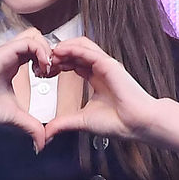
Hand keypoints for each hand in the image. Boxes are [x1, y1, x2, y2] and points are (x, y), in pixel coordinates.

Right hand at [0, 29, 54, 150]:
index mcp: (12, 66)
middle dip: (50, 53)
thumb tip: (42, 143)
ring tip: (47, 68)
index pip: (36, 52)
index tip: (51, 77)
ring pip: (35, 36)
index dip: (48, 61)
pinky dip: (40, 51)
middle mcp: (10, 57)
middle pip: (37, 40)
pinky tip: (41, 67)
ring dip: (46, 50)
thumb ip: (32, 127)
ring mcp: (7, 52)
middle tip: (52, 71)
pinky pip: (29, 41)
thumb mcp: (17, 118)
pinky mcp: (4, 51)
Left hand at [42, 36, 166, 140]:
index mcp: (96, 79)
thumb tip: (46, 133)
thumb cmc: (117, 122)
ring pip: (81, 46)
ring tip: (48, 55)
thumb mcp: (81, 121)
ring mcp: (105, 65)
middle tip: (41, 63)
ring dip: (63, 48)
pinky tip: (59, 51)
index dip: (57, 65)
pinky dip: (72, 48)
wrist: (137, 124)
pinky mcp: (109, 64)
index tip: (43, 73)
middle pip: (75, 52)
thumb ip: (63, 123)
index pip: (73, 63)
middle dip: (57, 55)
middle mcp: (100, 69)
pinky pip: (87, 50)